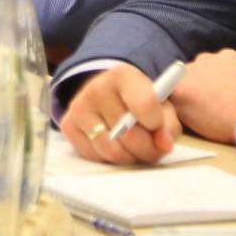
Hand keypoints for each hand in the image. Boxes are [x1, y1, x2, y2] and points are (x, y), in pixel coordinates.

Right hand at [62, 63, 182, 165]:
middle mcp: (96, 88)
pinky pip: (96, 157)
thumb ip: (168, 124)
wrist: (108, 95)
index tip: (159, 128)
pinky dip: (111, 159)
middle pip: (130, 135)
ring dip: (130, 157)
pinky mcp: (68, 126)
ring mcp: (79, 107)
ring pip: (112, 151)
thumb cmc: (139, 101)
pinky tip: (116, 146)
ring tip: (136, 148)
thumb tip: (163, 144)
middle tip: (154, 147)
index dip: (157, 123)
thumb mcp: (161, 105)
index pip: (144, 104)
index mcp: (122, 76)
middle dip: (148, 149)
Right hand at [169, 49, 235, 142]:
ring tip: (226, 89)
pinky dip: (228, 67)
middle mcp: (188, 68)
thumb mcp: (190, 121)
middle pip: (188, 72)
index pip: (171, 83)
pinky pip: (224, 59)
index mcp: (177, 87)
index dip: (184, 91)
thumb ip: (179, 102)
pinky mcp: (228, 54)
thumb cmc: (222, 125)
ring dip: (211, 72)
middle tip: (212, 95)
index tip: (194, 99)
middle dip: (197, 80)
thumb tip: (177, 94)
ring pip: (205, 63)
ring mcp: (209, 59)